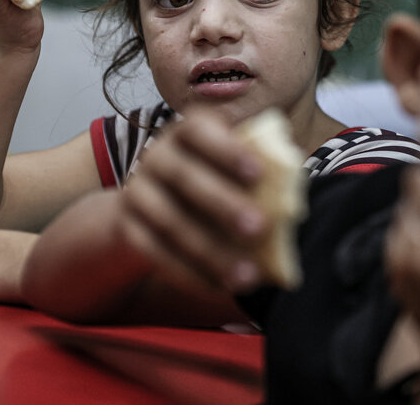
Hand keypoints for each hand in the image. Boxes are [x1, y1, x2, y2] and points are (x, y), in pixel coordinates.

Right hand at [118, 107, 268, 292]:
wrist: (154, 201)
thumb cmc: (214, 180)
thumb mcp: (232, 166)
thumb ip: (257, 172)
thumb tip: (291, 193)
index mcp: (186, 131)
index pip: (200, 130)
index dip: (228, 150)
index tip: (259, 172)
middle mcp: (156, 155)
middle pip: (185, 177)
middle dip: (223, 204)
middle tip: (260, 228)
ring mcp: (136, 191)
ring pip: (170, 222)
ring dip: (210, 251)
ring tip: (247, 275)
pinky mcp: (127, 228)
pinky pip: (156, 253)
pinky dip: (189, 274)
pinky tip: (220, 288)